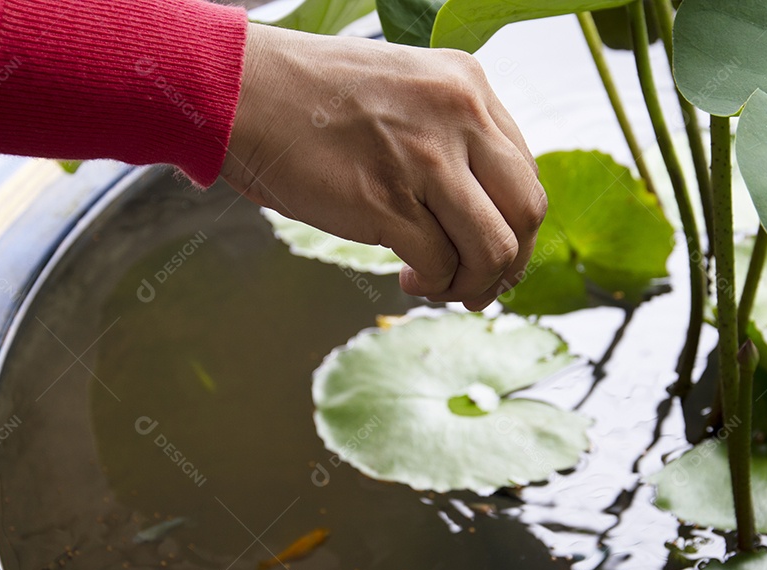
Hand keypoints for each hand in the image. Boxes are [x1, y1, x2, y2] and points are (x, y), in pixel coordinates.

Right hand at [220, 23, 545, 310]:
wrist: (240, 91)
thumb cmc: (310, 98)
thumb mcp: (404, 91)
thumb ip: (450, 136)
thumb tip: (481, 209)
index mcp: (467, 86)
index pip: (525, 171)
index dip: (516, 224)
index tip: (493, 250)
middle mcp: (458, 116)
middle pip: (527, 211)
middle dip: (511, 262)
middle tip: (484, 284)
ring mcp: (424, 158)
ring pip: (493, 247)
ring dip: (475, 283)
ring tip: (442, 287)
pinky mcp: (385, 201)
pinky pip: (440, 264)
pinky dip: (432, 285)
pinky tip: (407, 280)